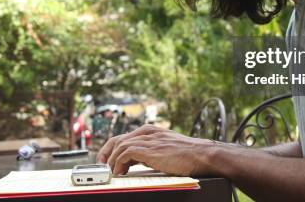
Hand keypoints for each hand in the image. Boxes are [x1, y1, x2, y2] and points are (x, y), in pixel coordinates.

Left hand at [96, 124, 217, 175]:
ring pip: (119, 146)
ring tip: (112, 173)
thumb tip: (136, 162)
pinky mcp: (150, 149)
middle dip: (105, 154)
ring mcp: (148, 140)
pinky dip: (119, 163)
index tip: (106, 161)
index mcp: (150, 131)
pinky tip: (120, 172)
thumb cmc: (188, 154)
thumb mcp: (165, 148)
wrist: (202, 154)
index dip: (110, 149)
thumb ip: (151, 150)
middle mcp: (147, 132)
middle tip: (102, 167)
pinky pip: (126, 153)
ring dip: (111, 161)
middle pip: (117, 139)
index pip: (123, 137)